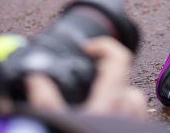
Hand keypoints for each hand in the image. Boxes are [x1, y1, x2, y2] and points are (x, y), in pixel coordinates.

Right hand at [24, 37, 146, 119]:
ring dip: (118, 96)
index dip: (103, 45)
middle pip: (129, 81)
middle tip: (90, 76)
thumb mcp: (58, 120)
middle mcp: (127, 114)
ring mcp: (132, 126)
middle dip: (110, 74)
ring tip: (98, 98)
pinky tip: (104, 118)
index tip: (87, 47)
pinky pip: (133, 120)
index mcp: (110, 103)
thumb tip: (35, 78)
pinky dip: (121, 114)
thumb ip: (46, 101)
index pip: (119, 58)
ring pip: (133, 102)